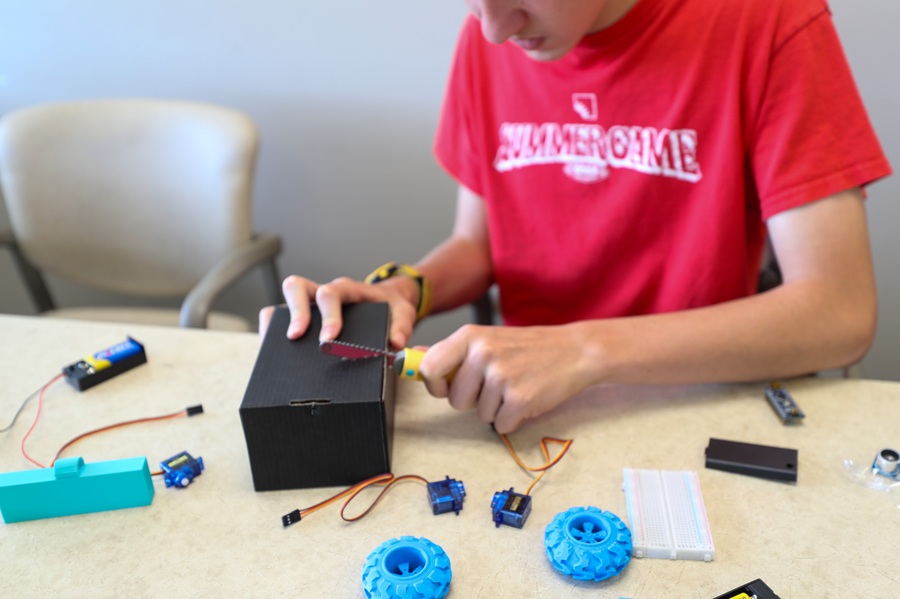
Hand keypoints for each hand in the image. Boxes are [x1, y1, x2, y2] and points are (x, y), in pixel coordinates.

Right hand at [258, 274, 420, 348]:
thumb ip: (402, 326)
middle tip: (297, 337)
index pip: (331, 294)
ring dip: (279, 319)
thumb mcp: (403, 312)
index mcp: (347, 289)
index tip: (328, 339)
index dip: (327, 316)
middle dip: (296, 312)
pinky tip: (276, 351)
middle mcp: (323, 292)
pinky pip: (281, 316)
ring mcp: (311, 304)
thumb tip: (395, 343)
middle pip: (298, 286)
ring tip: (278, 344)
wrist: (388, 300)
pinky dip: (274, 329)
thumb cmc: (391, 305)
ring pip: (285, 299)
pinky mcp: (306, 317)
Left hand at [419, 324, 598, 432]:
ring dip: (495, 408)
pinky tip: (526, 398)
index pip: (429, 367)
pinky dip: (512, 418)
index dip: (434, 385)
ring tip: (515, 386)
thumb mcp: (486, 339)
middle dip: (472, 400)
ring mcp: (502, 376)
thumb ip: (450, 351)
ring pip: (479, 414)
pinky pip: (500, 424)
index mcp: (470, 336)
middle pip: (454, 400)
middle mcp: (482, 353)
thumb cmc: (527, 348)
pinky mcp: (520, 399)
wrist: (573, 351)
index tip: (446, 387)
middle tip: (495, 384)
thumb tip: (414, 356)